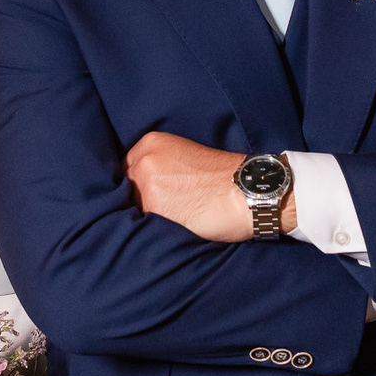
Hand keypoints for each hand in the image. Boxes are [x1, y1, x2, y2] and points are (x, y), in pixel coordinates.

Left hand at [125, 132, 295, 241]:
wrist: (251, 190)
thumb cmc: (225, 178)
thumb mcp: (185, 158)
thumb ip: (158, 168)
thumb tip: (135, 192)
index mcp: (151, 143)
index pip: (125, 170)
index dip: (134, 188)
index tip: (145, 199)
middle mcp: (144, 160)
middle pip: (123, 190)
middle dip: (136, 204)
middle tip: (159, 215)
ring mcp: (146, 184)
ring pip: (130, 209)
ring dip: (142, 220)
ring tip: (165, 225)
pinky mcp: (154, 208)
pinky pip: (141, 226)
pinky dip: (151, 232)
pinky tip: (170, 231)